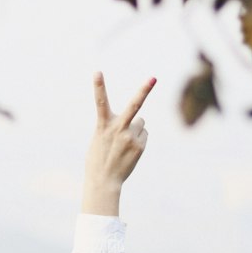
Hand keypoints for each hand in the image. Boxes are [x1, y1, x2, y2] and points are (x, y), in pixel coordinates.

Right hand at [82, 72, 154, 216]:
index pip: (100, 102)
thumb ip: (115, 126)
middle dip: (144, 91)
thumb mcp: (101, 138)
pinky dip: (139, 139)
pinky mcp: (140, 146)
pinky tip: (130, 150)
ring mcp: (130, 138)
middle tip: (153, 78)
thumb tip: (139, 122)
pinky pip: (143, 134)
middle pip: (134, 106)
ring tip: (124, 143)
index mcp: (103, 125)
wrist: (104, 180)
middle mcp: (118, 129)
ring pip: (140, 122)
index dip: (99, 86)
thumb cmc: (99, 157)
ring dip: (135, 128)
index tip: (98, 72)